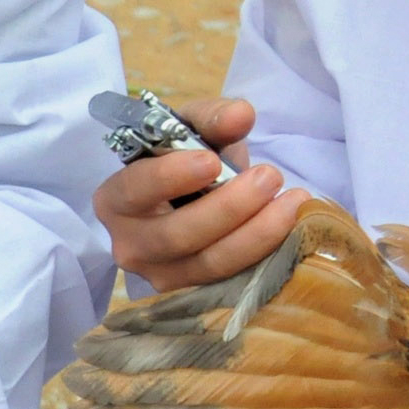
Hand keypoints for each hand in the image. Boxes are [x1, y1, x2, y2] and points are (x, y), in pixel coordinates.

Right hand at [93, 97, 309, 291]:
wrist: (192, 199)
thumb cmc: (182, 162)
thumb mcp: (191, 131)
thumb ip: (212, 118)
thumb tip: (241, 114)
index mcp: (115, 200)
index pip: (135, 190)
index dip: (170, 177)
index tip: (212, 162)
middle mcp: (130, 245)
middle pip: (176, 235)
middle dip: (228, 207)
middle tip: (269, 176)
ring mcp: (161, 276)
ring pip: (209, 263)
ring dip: (256, 232)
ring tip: (293, 200)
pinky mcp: (195, 294)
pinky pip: (232, 278)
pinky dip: (266, 253)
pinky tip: (292, 226)